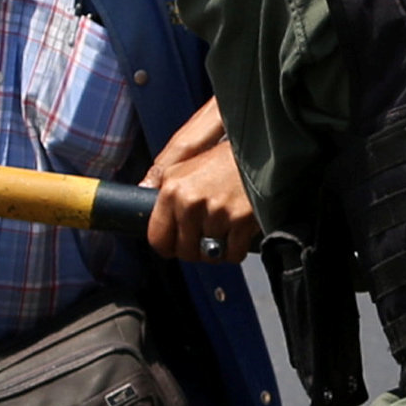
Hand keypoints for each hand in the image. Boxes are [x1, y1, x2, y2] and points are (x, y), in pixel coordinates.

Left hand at [142, 98, 259, 264]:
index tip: (177, 243)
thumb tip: (141, 190)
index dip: (168, 245)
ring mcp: (216, 213)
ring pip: (209, 255)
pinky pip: (232, 255)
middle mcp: (190, 202)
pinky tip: (238, 232)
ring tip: (224, 228)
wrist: (264, 150)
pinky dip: (236, 249)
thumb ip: (162, 179)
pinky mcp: (241, 221)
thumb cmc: (225, 158)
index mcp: (172, 189)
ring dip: (217, 249)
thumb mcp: (187, 162)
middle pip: (184, 252)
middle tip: (206, 234)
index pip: (158, 238)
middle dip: (195, 249)